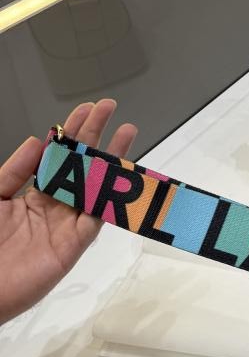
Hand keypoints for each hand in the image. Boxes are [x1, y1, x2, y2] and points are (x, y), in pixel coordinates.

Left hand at [0, 100, 136, 324]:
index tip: (86, 109)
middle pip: (81, 166)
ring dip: (112, 160)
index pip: (59, 158)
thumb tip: (37, 141)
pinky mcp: (72, 247)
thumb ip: (14, 171)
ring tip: (126, 134)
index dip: (72, 132)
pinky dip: (109, 198)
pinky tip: (120, 176)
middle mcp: (53, 208)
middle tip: (109, 109)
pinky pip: (96, 218)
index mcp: (32, 196)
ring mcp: (65, 226)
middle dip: (95, 135)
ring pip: (96, 188)